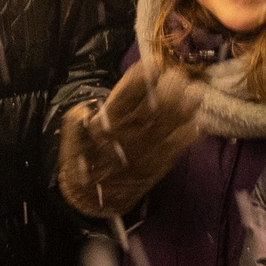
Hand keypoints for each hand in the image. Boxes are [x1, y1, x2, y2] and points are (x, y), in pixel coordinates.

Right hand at [58, 58, 202, 217]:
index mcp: (108, 124)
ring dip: (187, 104)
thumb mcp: (71, 139)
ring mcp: (151, 148)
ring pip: (176, 120)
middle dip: (171, 84)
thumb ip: (76, 120)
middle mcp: (133, 133)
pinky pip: (184, 141)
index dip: (144, 75)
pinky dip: (192, 128)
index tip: (152, 64)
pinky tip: (194, 118)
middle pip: (159, 103)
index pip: (129, 93)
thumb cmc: (83, 163)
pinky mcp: (164, 161)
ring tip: (192, 92)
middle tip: (176, 75)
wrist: (96, 201)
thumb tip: (86, 107)